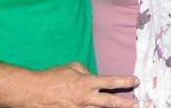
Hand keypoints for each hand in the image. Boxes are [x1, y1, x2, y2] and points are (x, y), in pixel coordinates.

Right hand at [19, 62, 138, 107]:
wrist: (33, 92)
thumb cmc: (52, 77)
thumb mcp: (72, 67)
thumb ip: (87, 72)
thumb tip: (93, 77)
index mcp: (86, 82)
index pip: (111, 82)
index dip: (125, 81)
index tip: (136, 81)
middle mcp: (85, 98)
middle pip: (110, 103)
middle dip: (125, 104)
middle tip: (137, 105)